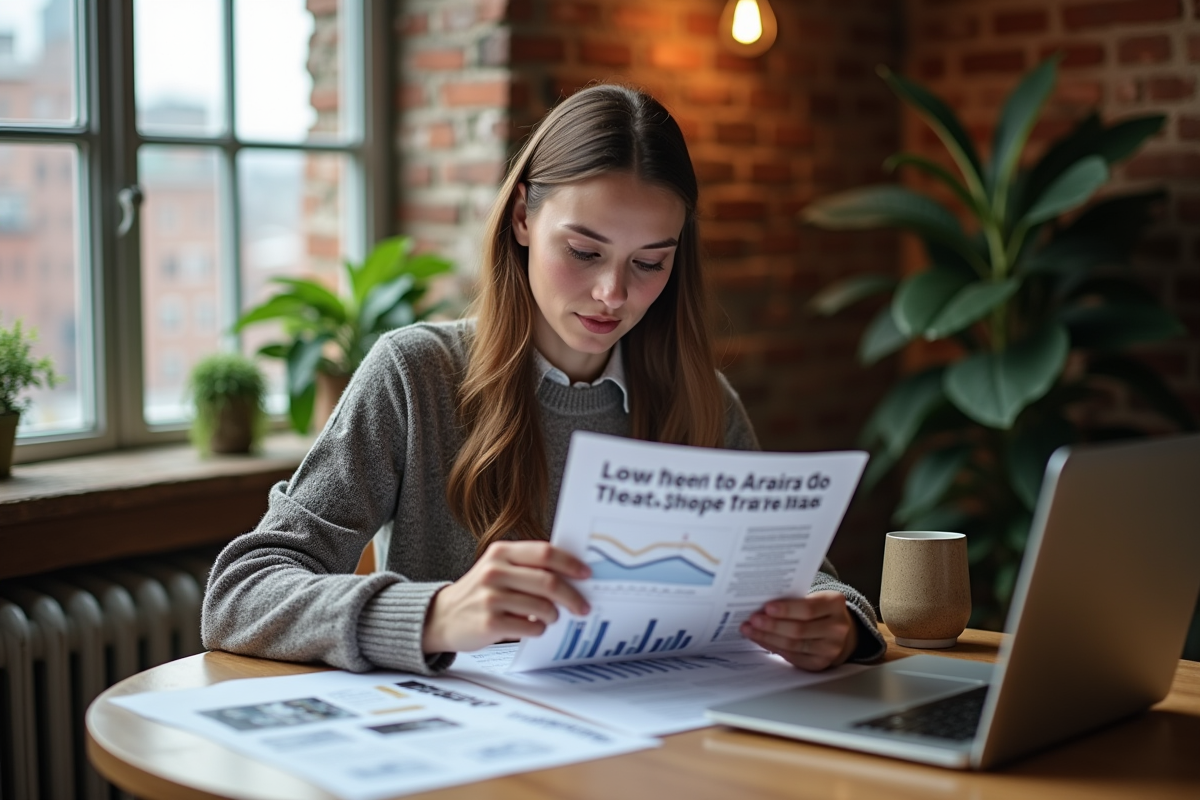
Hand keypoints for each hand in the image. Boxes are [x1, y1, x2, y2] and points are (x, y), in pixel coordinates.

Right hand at [422, 541, 590, 653]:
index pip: (544, 553)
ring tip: (551, 617)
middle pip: (548, 581)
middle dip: (572, 596)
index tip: (586, 574)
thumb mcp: (498, 568)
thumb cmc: (480, 592)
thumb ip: (528, 567)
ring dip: (554, 615)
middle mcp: (495, 571)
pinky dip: (539, 629)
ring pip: (542, 607)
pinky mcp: (489, 622)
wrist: (442, 617)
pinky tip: (533, 627)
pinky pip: (530, 627)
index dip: (570, 563)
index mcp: (501, 552)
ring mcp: (490, 597)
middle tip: (583, 606)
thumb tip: (571, 574)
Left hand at [740, 591, 857, 670]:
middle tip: (753, 620)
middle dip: (772, 625)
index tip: (766, 607)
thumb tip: (762, 605)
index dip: (786, 609)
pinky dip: (773, 647)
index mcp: (835, 604)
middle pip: (799, 629)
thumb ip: (794, 600)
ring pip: (793, 645)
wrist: (837, 630)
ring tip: (750, 630)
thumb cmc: (819, 610)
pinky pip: (792, 656)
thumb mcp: (814, 598)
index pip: (808, 608)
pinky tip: (760, 639)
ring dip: (767, 637)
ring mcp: (830, 648)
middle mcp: (837, 628)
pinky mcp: (819, 663)